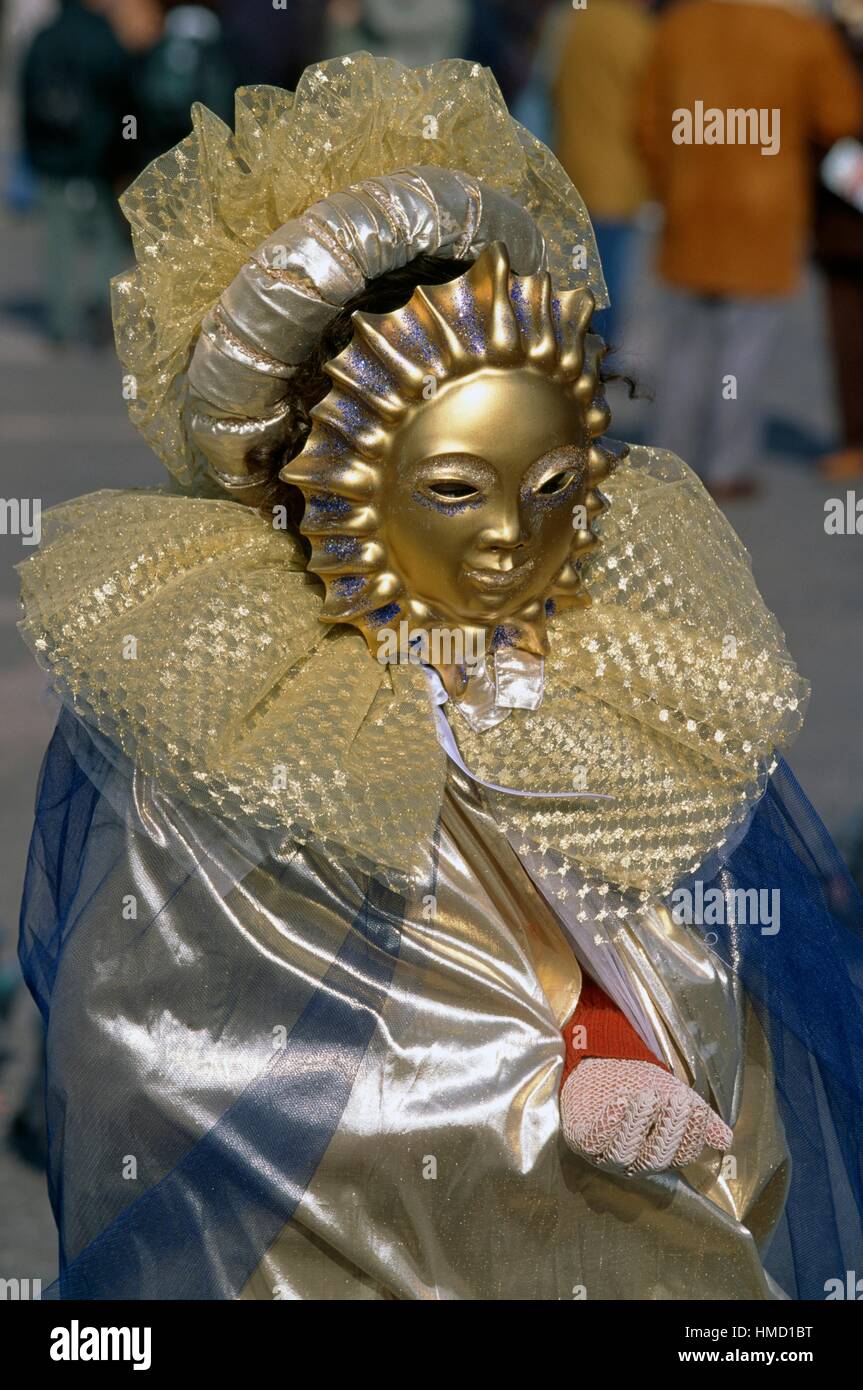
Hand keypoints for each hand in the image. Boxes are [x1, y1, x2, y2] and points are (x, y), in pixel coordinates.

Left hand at [560, 1057, 732, 1173]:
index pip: (681, 1155)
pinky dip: (609, 1123)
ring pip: (624, 1152)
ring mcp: (605, 1154)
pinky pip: (595, 1140)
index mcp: (659, 1155)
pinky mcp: (581, 1139)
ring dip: (638, 1125)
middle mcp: (633, 1162)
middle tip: (677, 1101)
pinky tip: (621, 1101)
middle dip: (668, 1130)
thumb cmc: (640, 1086)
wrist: (602, 1065)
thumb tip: (726, 1139)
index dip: (691, 1135)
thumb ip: (699, 1117)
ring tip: (648, 1097)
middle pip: (655, 1158)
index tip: (697, 1109)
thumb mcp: (674, 1096)